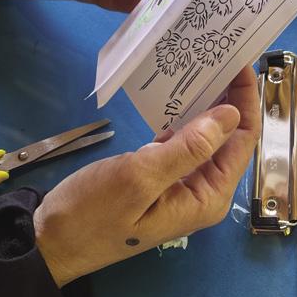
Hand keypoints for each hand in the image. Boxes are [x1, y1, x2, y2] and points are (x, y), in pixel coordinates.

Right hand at [34, 65, 260, 286]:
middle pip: (229, 138)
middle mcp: (202, 191)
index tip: (240, 62)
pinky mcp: (160, 177)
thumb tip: (231, 114)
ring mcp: (181, 185)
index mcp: (208, 196)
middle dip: (229, 98)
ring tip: (204, 64)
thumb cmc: (93, 214)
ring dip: (206, 104)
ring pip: (205, 137)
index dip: (245, 101)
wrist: (50, 242)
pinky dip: (181, 117)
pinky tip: (178, 91)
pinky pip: (181, 142)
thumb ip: (190, 147)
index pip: (242, 141)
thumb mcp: (141, 176)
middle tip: (221, 55)